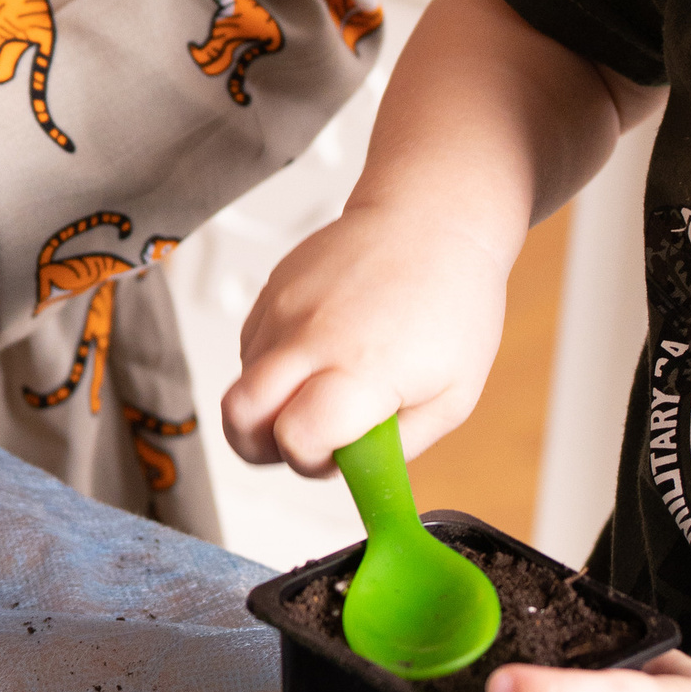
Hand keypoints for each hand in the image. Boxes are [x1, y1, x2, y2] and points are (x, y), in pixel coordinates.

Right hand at [220, 197, 507, 474]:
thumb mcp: (452, 396)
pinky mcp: (268, 292)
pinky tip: (319, 352)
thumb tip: (355, 473)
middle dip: (260, 447)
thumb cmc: (451, 301)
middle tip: (302, 442)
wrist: (429, 219)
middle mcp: (308, 336)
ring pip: (241, 386)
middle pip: (238, 418)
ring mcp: (281, 310)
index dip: (311, 461)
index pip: (296, 439)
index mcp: (362, 367)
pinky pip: (250, 350)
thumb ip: (399, 446)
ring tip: (325, 384)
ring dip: (272, 404)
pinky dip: (274, 368)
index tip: (339, 453)